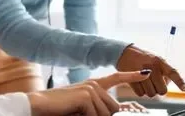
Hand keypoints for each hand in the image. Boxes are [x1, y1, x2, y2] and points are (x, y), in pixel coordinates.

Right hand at [28, 70, 150, 115]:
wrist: (40, 105)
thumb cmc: (59, 109)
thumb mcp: (82, 108)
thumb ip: (97, 107)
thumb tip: (114, 111)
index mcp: (93, 84)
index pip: (115, 78)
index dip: (131, 76)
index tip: (144, 73)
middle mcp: (94, 84)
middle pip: (113, 108)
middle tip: (82, 112)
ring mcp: (91, 89)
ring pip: (106, 114)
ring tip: (75, 112)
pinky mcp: (87, 96)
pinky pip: (96, 115)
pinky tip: (73, 112)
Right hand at [116, 45, 184, 96]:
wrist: (124, 52)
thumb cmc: (143, 58)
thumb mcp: (156, 60)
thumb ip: (164, 71)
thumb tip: (167, 85)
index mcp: (159, 61)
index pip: (172, 72)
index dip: (179, 82)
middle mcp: (151, 67)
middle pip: (162, 90)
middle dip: (159, 89)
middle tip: (155, 83)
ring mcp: (141, 73)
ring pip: (151, 94)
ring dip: (149, 90)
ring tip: (146, 81)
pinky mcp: (132, 79)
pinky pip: (141, 94)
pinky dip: (141, 91)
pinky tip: (139, 83)